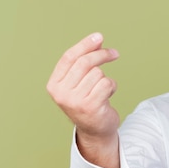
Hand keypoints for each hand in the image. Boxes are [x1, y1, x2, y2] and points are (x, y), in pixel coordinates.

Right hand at [47, 33, 120, 167]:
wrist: (95, 131)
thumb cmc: (89, 102)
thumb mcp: (81, 82)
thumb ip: (84, 61)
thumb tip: (97, 39)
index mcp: (54, 85)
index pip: (69, 58)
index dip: (84, 45)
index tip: (99, 36)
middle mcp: (61, 93)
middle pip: (85, 62)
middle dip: (102, 55)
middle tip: (114, 53)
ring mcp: (74, 101)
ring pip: (98, 73)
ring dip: (106, 79)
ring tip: (102, 91)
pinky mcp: (90, 106)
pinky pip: (106, 84)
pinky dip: (111, 87)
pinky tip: (107, 97)